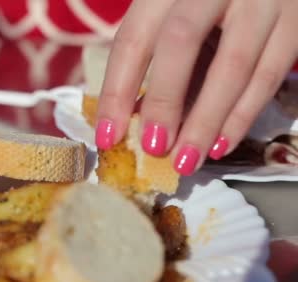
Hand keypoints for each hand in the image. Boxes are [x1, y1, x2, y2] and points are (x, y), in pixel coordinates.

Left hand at [95, 0, 297, 174]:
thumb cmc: (203, 3)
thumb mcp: (172, 16)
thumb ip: (155, 58)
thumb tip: (131, 119)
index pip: (133, 38)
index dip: (117, 90)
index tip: (107, 137)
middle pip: (180, 42)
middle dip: (164, 101)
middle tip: (153, 149)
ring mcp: (259, 1)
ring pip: (233, 66)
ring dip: (206, 122)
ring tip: (185, 161)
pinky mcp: (294, 22)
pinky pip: (269, 75)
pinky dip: (243, 116)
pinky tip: (220, 145)